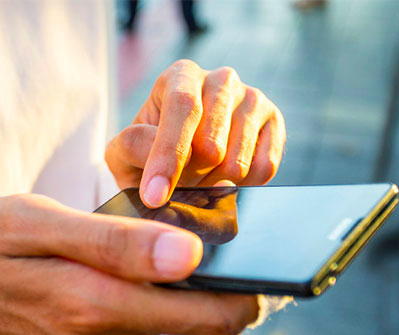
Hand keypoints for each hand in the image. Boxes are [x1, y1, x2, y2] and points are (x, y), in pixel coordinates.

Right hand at [0, 194, 258, 334]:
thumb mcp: (35, 224)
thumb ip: (115, 244)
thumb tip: (192, 253)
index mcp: (96, 305)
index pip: (212, 314)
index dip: (248, 282)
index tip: (252, 245)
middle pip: (198, 320)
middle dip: (210, 278)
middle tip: (185, 226)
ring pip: (163, 318)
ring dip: (162, 281)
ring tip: (122, 240)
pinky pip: (132, 324)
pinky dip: (133, 294)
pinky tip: (99, 265)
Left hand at [106, 59, 285, 207]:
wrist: (180, 161)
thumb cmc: (147, 154)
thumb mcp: (123, 152)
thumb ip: (132, 146)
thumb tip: (163, 155)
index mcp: (181, 75)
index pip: (183, 108)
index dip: (169, 155)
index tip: (154, 197)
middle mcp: (222, 79)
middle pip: (212, 143)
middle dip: (190, 176)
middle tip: (179, 181)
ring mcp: (254, 100)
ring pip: (238, 162)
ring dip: (213, 183)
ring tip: (200, 177)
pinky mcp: (275, 124)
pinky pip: (263, 169)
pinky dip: (241, 185)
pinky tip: (223, 177)